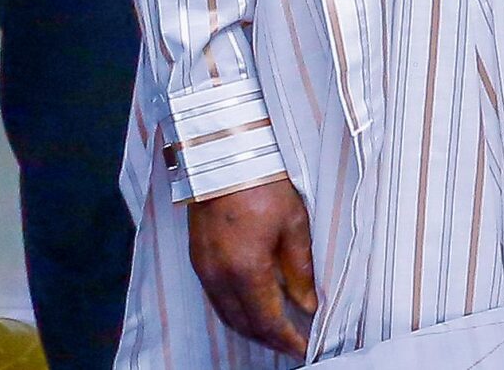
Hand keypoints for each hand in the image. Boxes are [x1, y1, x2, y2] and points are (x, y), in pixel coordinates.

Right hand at [189, 177, 316, 356]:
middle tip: (291, 343)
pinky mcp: (197, 258)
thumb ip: (300, 269)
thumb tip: (306, 303)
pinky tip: (251, 305)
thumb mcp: (294, 224)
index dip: (285, 338)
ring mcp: (203, 268)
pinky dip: (234, 309)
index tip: (303, 347)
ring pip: (226, 313)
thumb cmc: (263, 183)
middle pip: (242, 323)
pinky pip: (215, 297)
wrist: (225, 155)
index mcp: (245, 270)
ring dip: (249, 326)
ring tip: (274, 330)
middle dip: (268, 338)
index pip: (266, 320)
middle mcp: (218, 276)